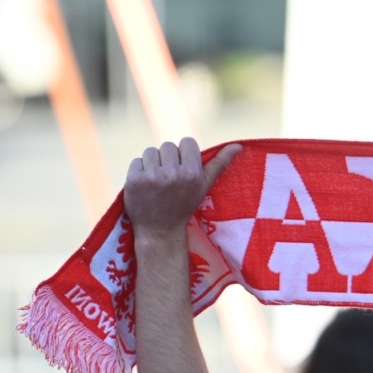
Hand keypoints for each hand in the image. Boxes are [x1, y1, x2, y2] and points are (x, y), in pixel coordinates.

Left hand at [122, 139, 240, 235]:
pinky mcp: (134, 180)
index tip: (183, 170)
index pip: (187, 142)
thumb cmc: (184, 205)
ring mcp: (152, 177)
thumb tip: (238, 145)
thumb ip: (219, 164)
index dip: (184, 155)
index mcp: (193, 173)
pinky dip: (139, 171)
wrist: (160, 230)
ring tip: (156, 182)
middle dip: (168, 160)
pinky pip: (136, 161)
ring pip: (151, 151)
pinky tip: (144, 186)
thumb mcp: (204, 186)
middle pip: (168, 146)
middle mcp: (173, 173)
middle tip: (169, 180)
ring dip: (153, 164)